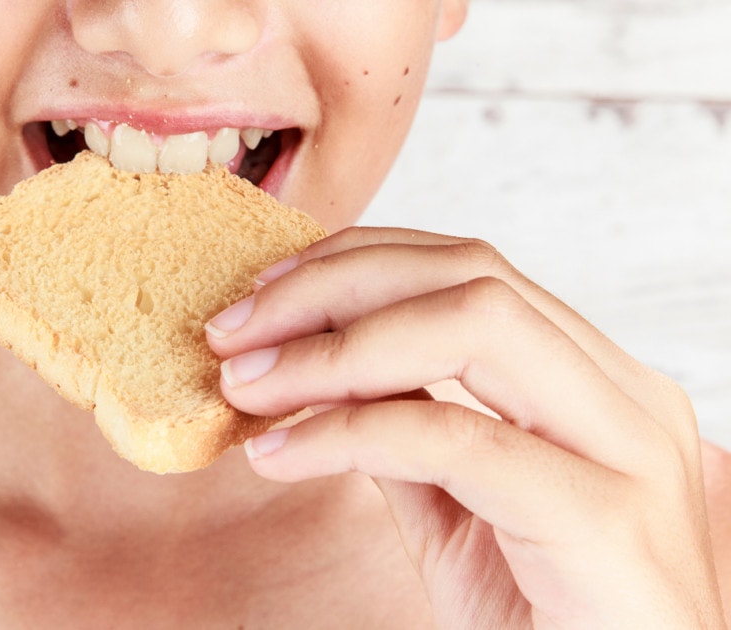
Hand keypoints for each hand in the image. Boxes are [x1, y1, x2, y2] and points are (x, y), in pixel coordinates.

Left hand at [206, 227, 724, 627]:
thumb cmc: (545, 624)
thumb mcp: (462, 511)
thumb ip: (411, 433)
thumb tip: (323, 375)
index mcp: (597, 383)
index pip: (468, 270)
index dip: (353, 266)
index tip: (262, 296)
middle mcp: (624, 397)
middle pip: (468, 274)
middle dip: (330, 288)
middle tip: (233, 330)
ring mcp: (627, 451)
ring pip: (472, 325)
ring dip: (332, 348)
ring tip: (246, 383)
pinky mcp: (604, 519)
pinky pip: (452, 438)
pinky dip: (347, 433)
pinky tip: (278, 454)